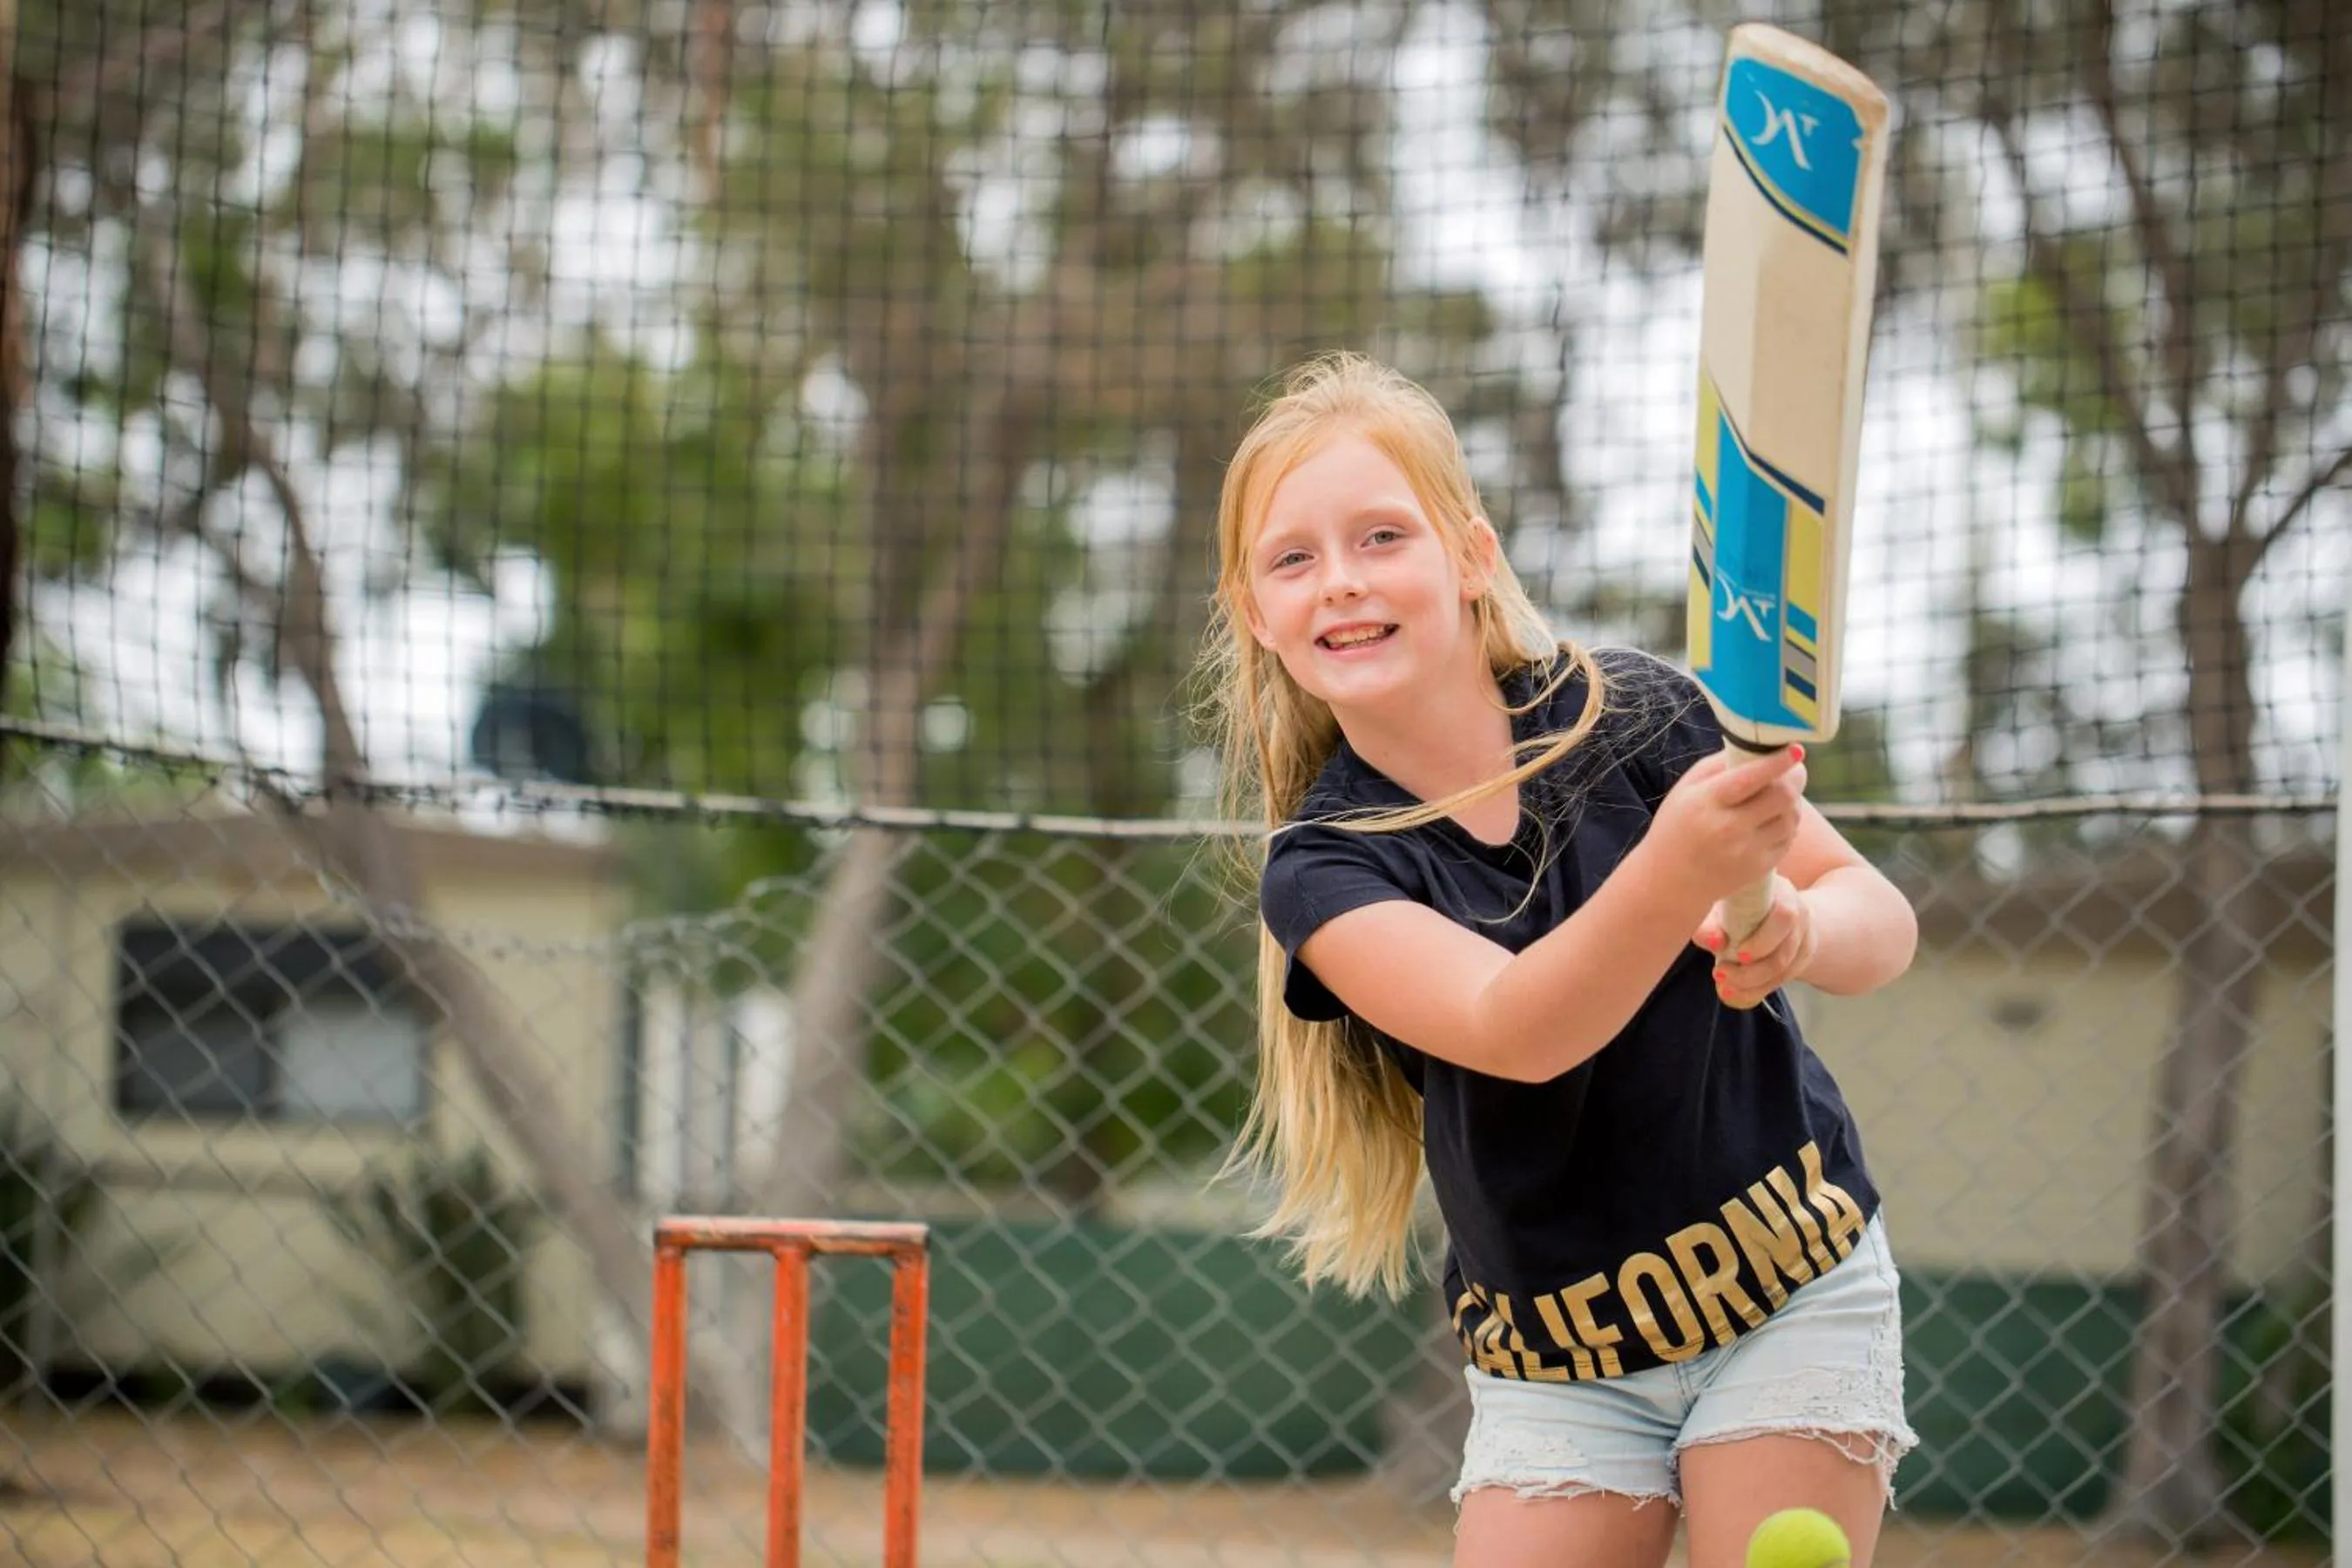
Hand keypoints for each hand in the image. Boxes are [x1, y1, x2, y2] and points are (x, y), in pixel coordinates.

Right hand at [1647, 745, 1808, 908]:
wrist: (1671, 880)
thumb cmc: (1677, 826)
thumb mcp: (1686, 789)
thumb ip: (1719, 764)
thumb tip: (1758, 748)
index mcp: (1706, 801)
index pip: (1751, 777)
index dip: (1779, 761)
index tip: (1796, 749)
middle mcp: (1728, 827)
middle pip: (1781, 796)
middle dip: (1796, 778)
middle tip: (1795, 771)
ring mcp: (1746, 851)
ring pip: (1790, 818)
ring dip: (1793, 802)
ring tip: (1781, 796)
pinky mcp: (1758, 868)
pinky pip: (1788, 839)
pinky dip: (1787, 825)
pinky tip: (1774, 820)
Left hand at [1695, 875, 1817, 1007]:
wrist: (1766, 907)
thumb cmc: (1737, 903)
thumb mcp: (1720, 906)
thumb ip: (1710, 923)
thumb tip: (1713, 942)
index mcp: (1779, 892)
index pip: (1783, 915)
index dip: (1762, 940)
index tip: (1738, 955)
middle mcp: (1798, 911)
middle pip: (1785, 949)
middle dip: (1753, 970)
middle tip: (1720, 973)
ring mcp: (1804, 935)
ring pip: (1784, 969)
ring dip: (1752, 984)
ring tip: (1724, 986)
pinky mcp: (1802, 956)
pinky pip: (1782, 979)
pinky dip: (1757, 990)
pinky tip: (1735, 992)